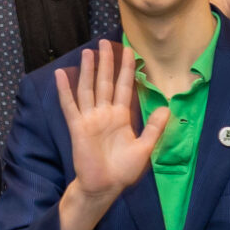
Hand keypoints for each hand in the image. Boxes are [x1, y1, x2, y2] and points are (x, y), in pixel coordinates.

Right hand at [55, 43, 170, 213]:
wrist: (105, 187)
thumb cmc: (123, 170)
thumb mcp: (144, 148)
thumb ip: (154, 128)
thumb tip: (167, 107)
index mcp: (121, 116)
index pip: (124, 87)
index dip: (126, 69)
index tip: (129, 50)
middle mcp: (105, 113)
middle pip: (105, 82)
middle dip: (106, 62)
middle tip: (105, 42)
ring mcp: (90, 119)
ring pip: (88, 89)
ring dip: (88, 70)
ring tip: (87, 52)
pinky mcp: (78, 127)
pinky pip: (70, 105)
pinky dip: (65, 90)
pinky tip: (62, 75)